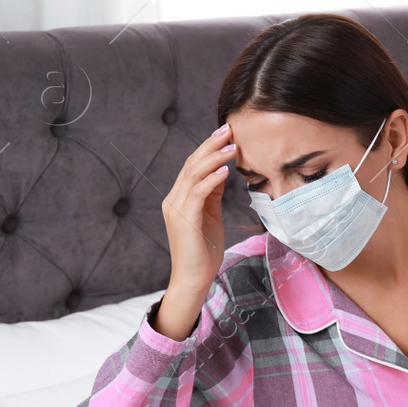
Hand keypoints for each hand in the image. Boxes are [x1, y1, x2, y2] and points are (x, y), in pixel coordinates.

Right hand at [153, 123, 234, 340]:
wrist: (193, 278)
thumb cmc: (204, 250)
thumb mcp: (210, 215)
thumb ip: (212, 194)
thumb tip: (222, 172)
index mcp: (179, 198)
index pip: (193, 166)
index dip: (209, 148)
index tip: (227, 133)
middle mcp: (173, 199)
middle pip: (191, 164)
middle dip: (211, 145)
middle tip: (229, 128)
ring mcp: (176, 209)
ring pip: (193, 175)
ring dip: (215, 158)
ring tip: (233, 146)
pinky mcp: (184, 220)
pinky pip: (197, 193)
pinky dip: (212, 180)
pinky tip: (226, 171)